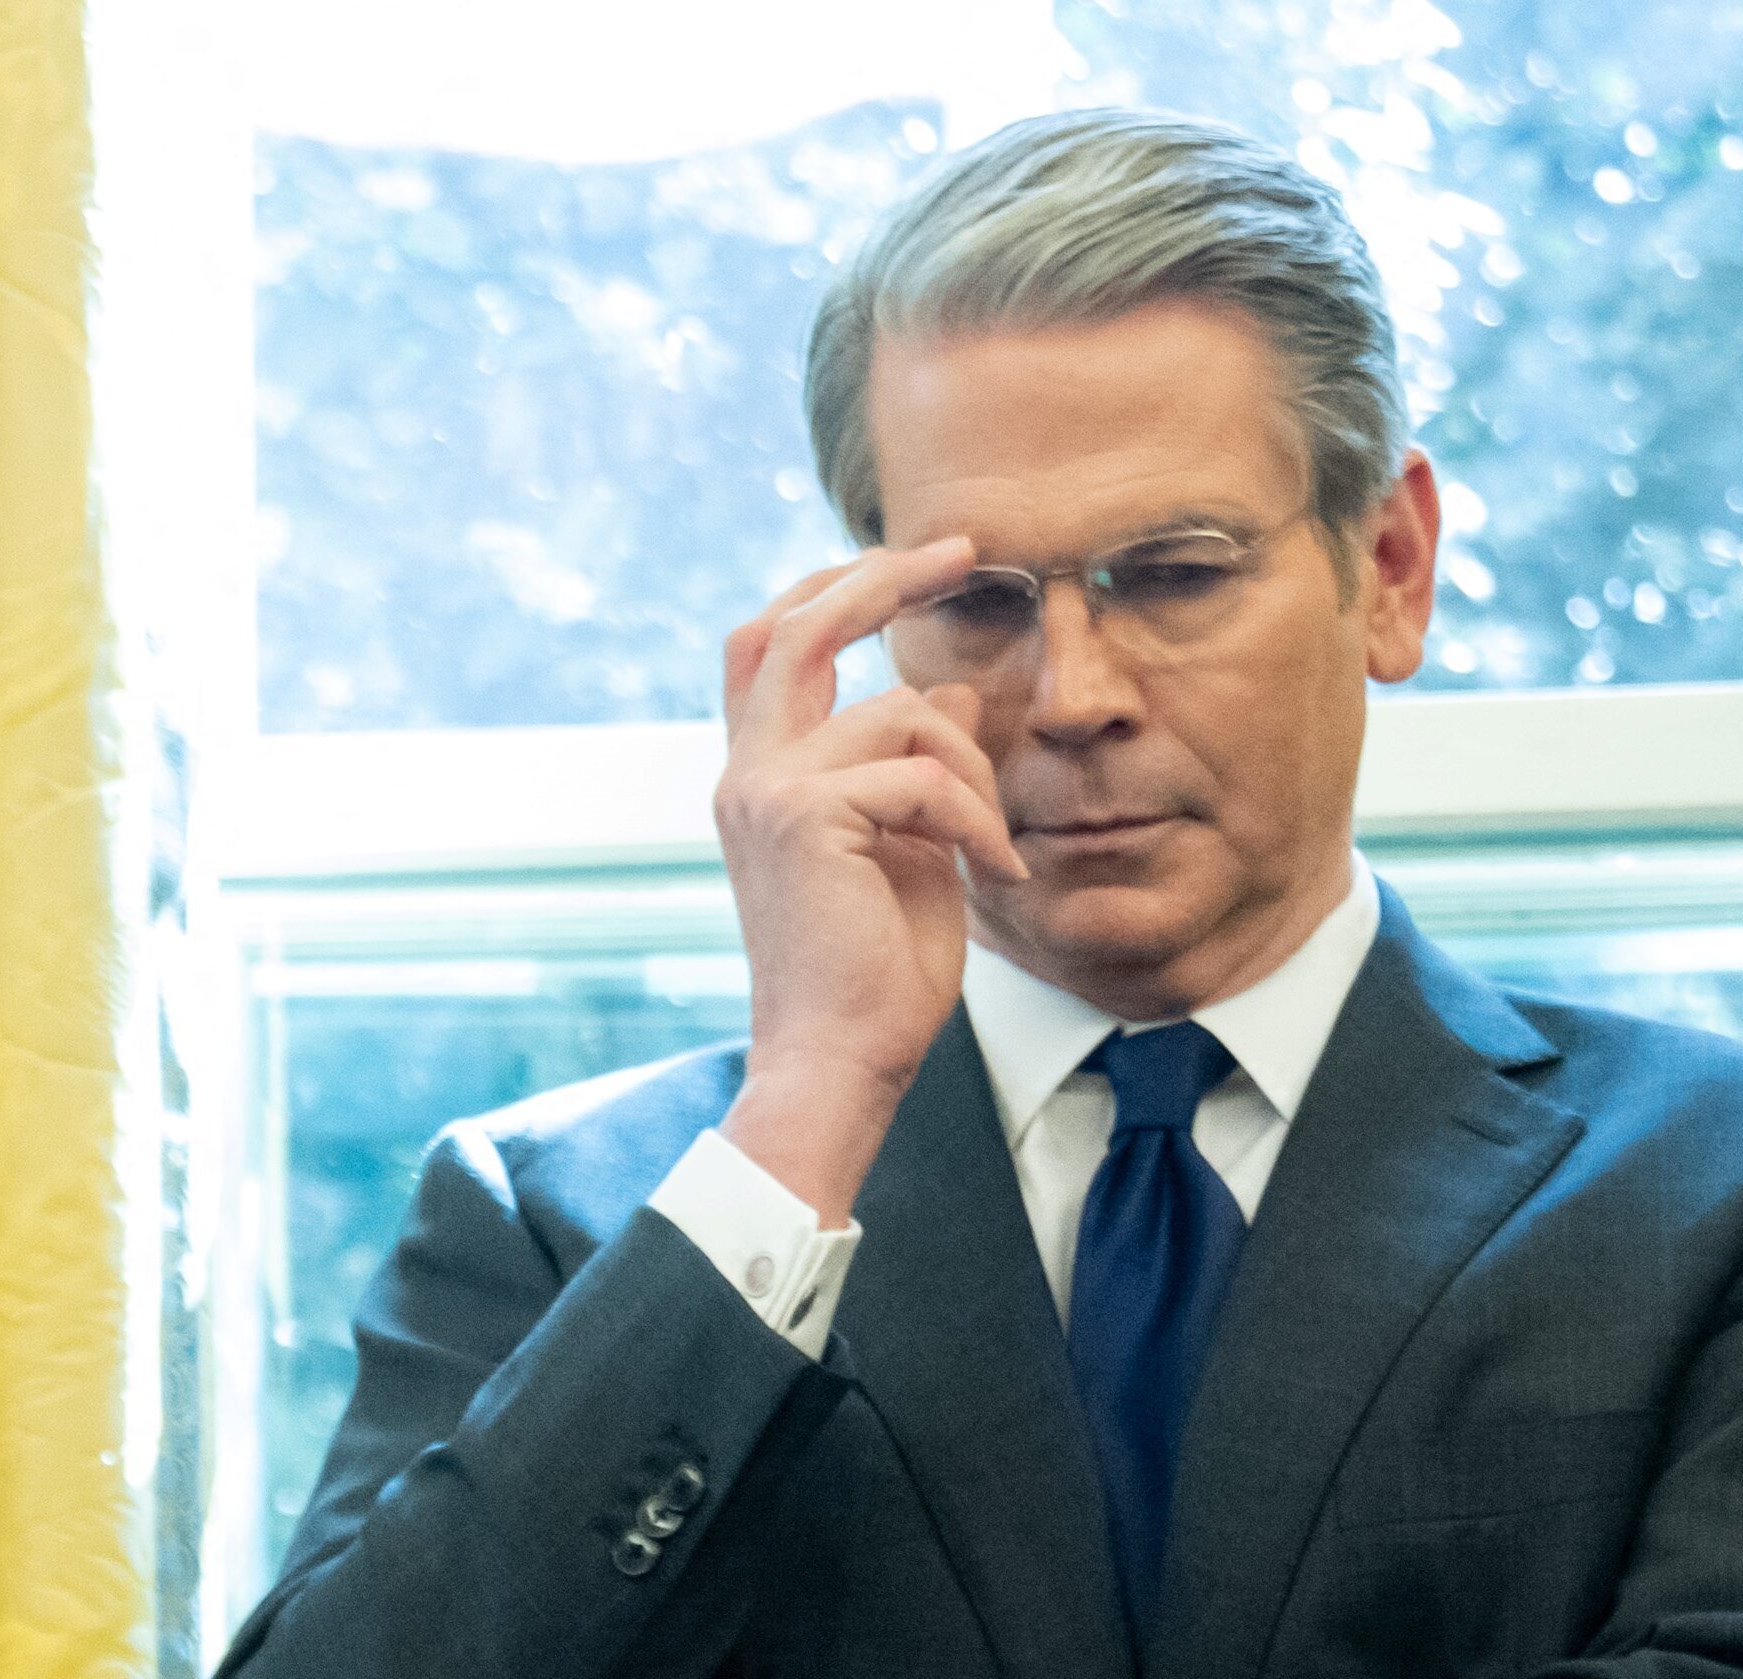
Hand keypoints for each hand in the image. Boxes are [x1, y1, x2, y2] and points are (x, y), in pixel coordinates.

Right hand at [707, 547, 1027, 1224]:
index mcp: (760, 780)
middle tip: (964, 550)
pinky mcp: (804, 817)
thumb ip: (918, 768)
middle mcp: (748, 776)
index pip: (769, 646)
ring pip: (900, 709)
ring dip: (973, 770)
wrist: (840, 1063)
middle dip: (883, 576)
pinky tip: (995, 873)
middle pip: (798, 625)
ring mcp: (767, 792)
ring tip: (994, 845)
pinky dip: (977, 819)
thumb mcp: (912, 848)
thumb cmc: (875, 978)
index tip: (915, 561)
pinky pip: (922, 774)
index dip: (832, 588)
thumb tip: (950, 688)